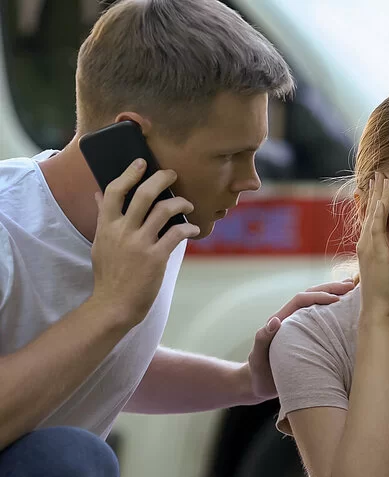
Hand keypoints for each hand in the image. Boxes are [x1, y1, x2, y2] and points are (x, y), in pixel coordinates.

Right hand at [91, 159, 199, 326]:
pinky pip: (176, 234)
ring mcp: (139, 244)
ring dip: (180, 203)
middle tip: (172, 174)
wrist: (114, 304)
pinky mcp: (156, 257)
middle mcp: (122, 231)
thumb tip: (98, 193)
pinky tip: (194, 229)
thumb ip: (103, 217)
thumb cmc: (109, 274)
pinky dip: (188, 228)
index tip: (141, 163)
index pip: (113, 191)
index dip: (128, 174)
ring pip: (163, 210)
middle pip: (143, 194)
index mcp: (107, 226)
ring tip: (188, 203)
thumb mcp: (100, 243)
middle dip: (160, 179)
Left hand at [247, 279, 355, 400]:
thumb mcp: (258, 356)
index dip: (318, 296)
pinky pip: (321, 319)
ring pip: (317, 304)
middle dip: (330, 288)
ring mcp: (300, 327)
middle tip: (350, 285)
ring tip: (352, 289)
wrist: (259, 385)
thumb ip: (263, 338)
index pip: (301, 300)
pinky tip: (347, 309)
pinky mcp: (307, 336)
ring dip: (333, 294)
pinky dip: (334, 311)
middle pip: (311, 295)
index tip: (336, 299)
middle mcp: (291, 319)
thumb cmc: (258, 372)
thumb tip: (276, 320)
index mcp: (282, 320)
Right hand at [356, 171, 388, 317]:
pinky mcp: (375, 250)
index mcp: (365, 247)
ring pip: (372, 213)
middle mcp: (363, 243)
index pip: (368, 218)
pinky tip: (384, 195)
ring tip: (382, 176)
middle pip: (367, 211)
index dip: (371, 201)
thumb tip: (387, 255)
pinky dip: (380, 208)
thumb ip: (382, 259)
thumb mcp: (382, 271)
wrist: (376, 308)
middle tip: (377, 173)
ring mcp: (367, 245)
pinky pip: (377, 224)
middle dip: (373, 191)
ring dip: (377, 193)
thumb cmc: (381, 293)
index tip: (375, 186)